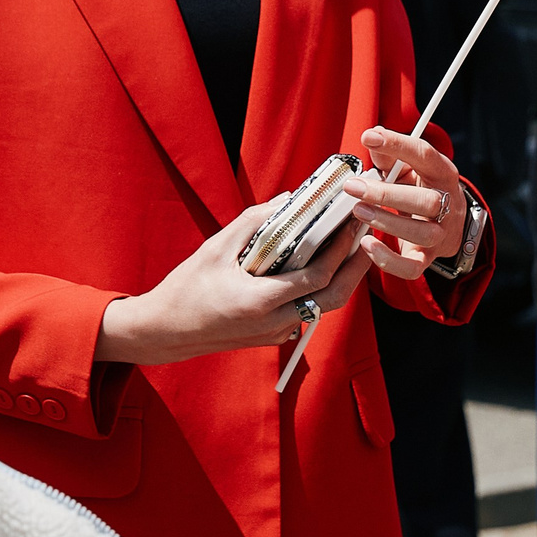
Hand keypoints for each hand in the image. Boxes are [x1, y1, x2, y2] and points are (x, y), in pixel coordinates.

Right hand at [98, 199, 370, 365]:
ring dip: (343, 278)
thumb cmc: (186, 288)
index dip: (339, 250)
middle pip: (333, 297)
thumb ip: (254, 223)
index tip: (351, 223)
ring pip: (324, 307)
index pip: (316, 277)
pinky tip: (325, 265)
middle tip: (370, 236)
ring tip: (356, 248)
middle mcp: (275, 322)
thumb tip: (289, 200)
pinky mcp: (275, 336)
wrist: (166, 331)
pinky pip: (308, 312)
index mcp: (260, 301)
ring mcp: (277, 333)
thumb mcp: (215, 248)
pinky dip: (321, 289)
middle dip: (356, 267)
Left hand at [351, 127, 467, 281]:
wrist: (446, 223)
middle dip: (386, 193)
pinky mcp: (427, 257)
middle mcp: (447, 203)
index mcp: (442, 174)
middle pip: (427, 200)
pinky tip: (367, 244)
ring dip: (387, 222)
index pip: (425, 155)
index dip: (397, 145)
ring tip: (359, 211)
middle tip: (354, 187)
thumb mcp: (409, 168)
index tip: (368, 138)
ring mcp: (440, 233)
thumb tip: (371, 137)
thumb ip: (390, 155)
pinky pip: (412, 267)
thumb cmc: (420, 189)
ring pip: (422, 233)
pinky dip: (388, 260)